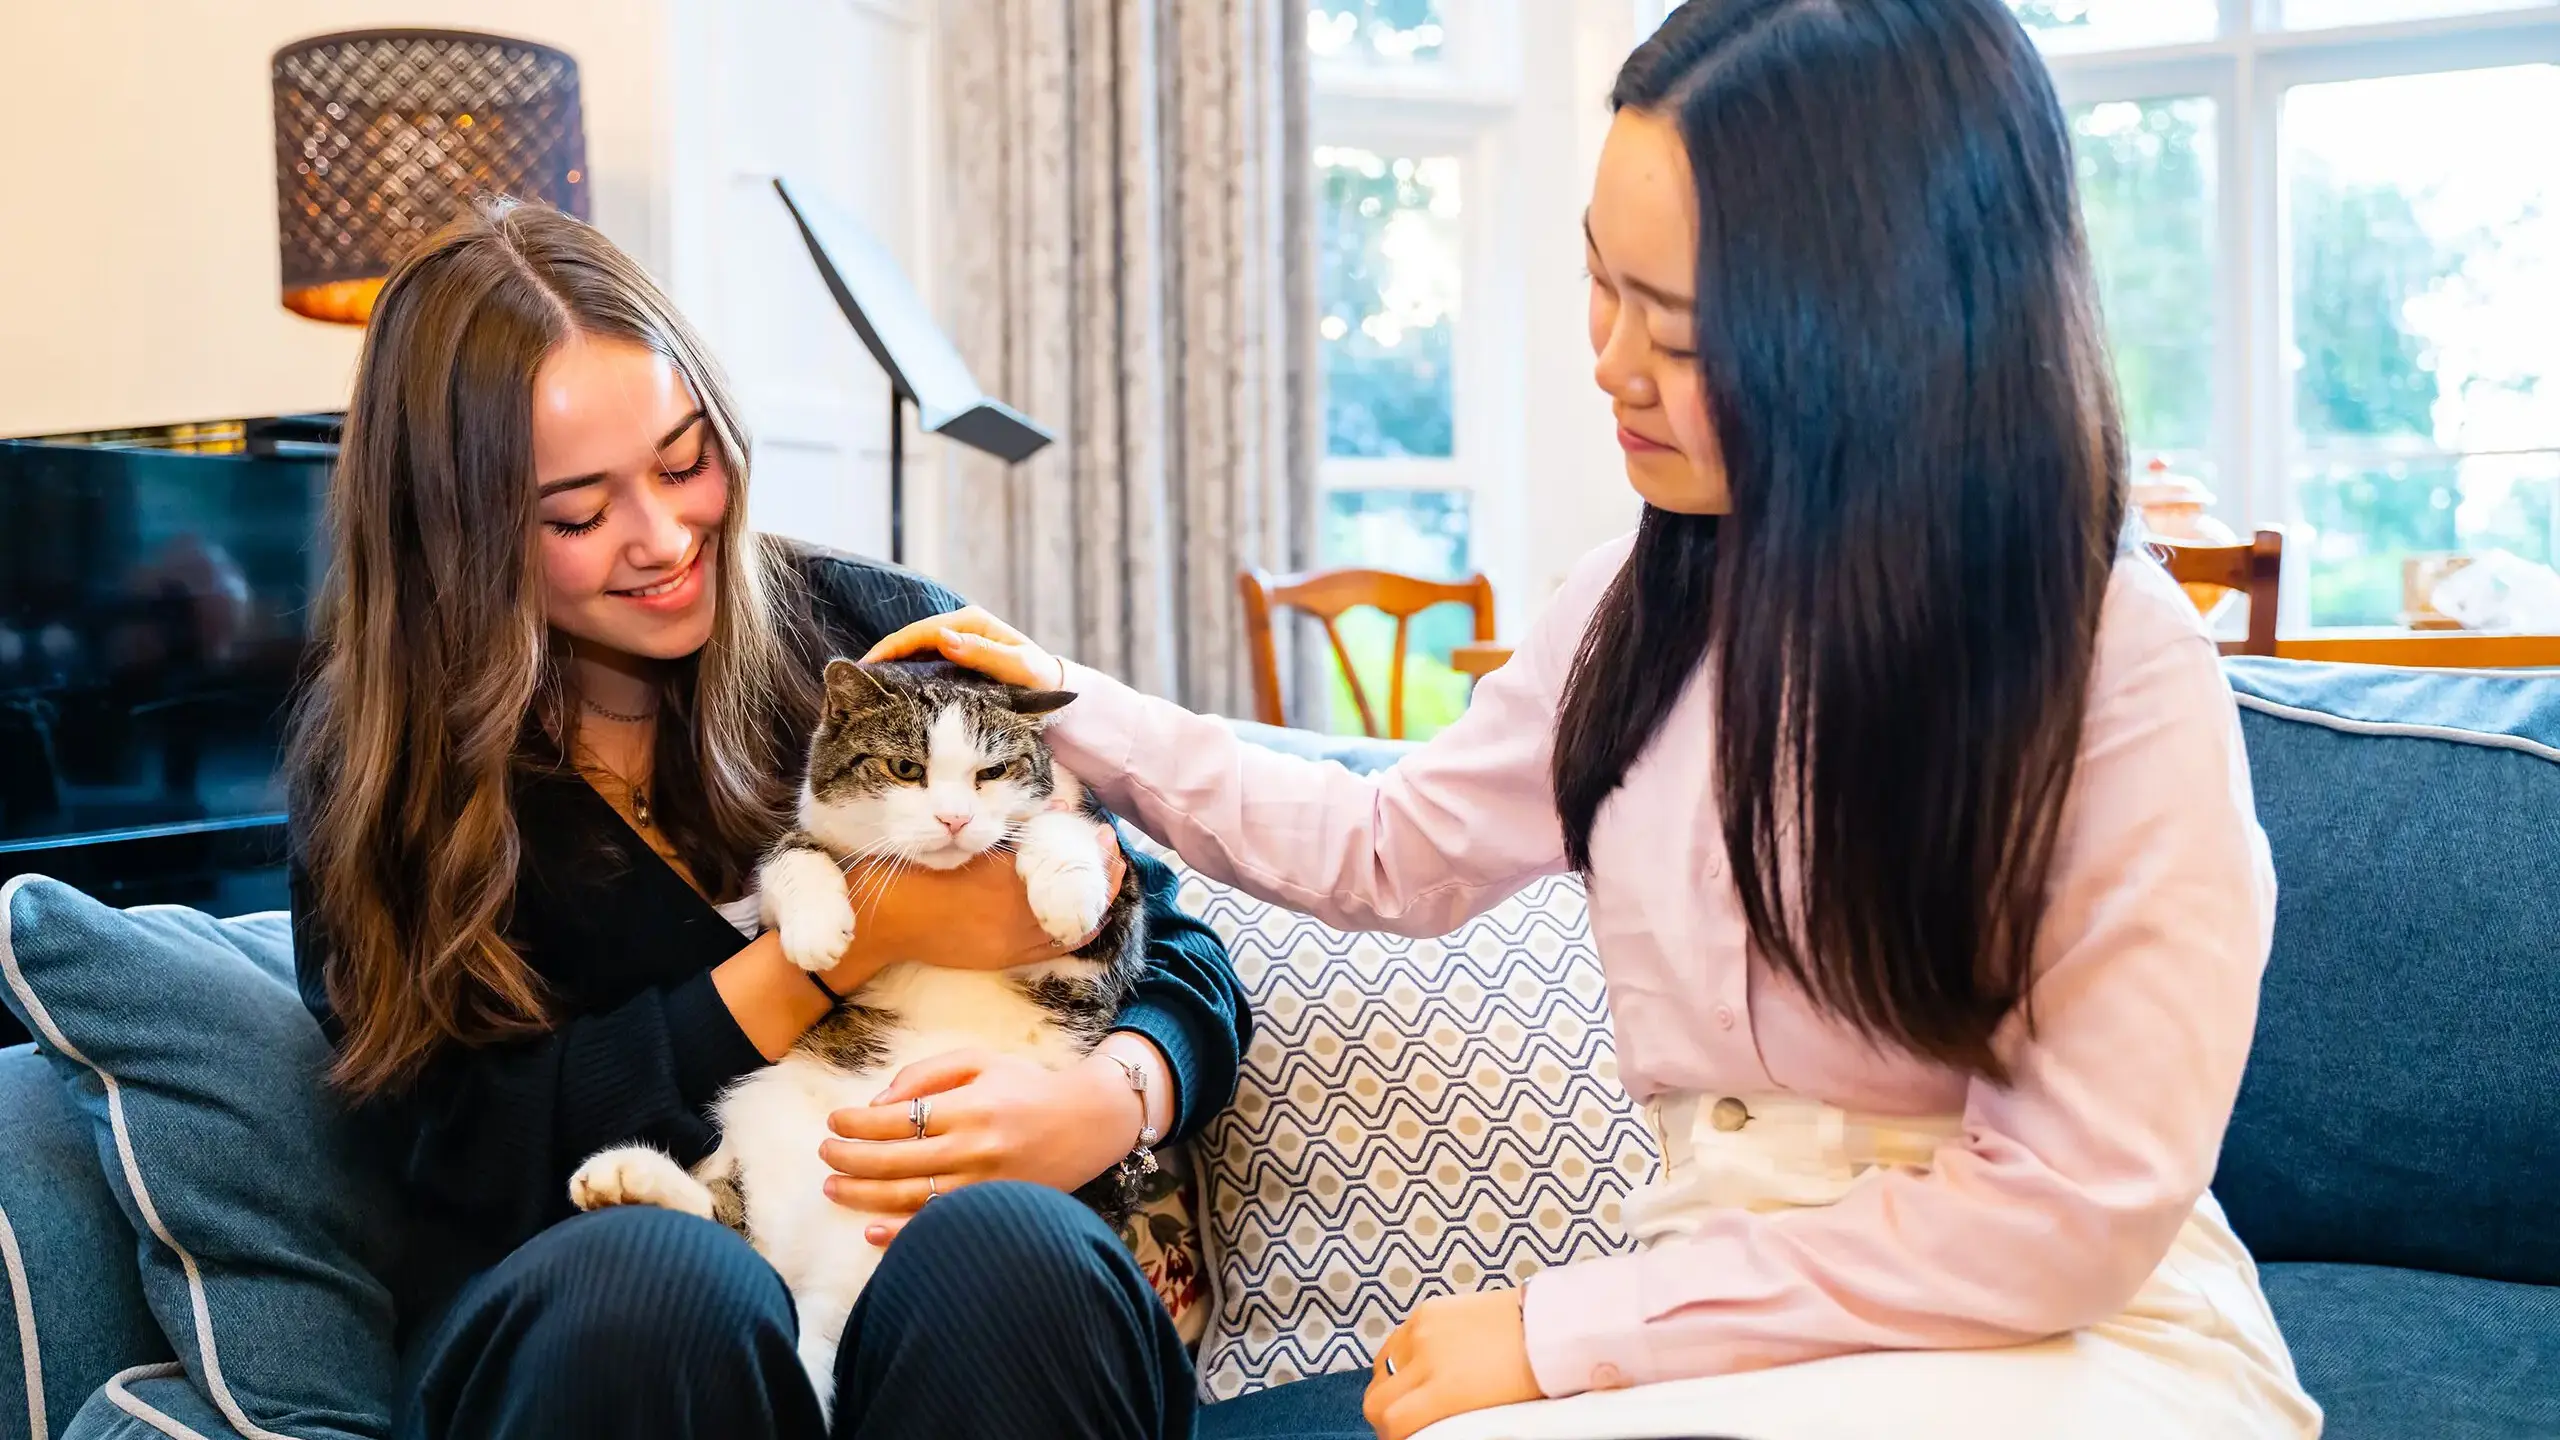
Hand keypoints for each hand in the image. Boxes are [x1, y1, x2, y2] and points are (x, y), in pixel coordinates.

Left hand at [819, 1047, 1146, 1242]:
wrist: (1088, 1122)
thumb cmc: (1028, 1086)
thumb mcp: (980, 1061)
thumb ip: (927, 1074)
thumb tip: (879, 1102)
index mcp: (968, 1107)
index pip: (895, 1119)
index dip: (856, 1123)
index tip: (833, 1121)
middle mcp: (974, 1148)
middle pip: (894, 1161)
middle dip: (848, 1159)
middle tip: (824, 1154)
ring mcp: (983, 1185)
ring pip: (908, 1197)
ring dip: (862, 1196)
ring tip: (832, 1188)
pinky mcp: (993, 1209)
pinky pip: (938, 1225)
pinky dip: (902, 1233)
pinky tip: (872, 1231)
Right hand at [820, 822, 1125, 979]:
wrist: (883, 923)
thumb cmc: (914, 874)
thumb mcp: (962, 843)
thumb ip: (1011, 832)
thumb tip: (1055, 810)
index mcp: (1003, 885)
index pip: (1066, 868)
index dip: (1091, 851)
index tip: (1100, 831)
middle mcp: (1014, 918)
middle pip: (1078, 897)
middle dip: (1102, 871)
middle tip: (1110, 848)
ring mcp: (1011, 943)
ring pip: (1074, 925)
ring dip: (1096, 900)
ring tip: (1108, 876)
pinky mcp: (1004, 958)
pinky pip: (1055, 947)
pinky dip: (1078, 927)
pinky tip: (1086, 910)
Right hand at [861, 606, 1066, 691]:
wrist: (1052, 687)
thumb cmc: (1038, 677)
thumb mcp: (1016, 665)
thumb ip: (982, 652)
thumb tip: (943, 637)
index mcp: (971, 622)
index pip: (921, 631)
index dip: (891, 647)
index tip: (868, 665)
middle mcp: (961, 627)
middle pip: (912, 638)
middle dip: (884, 655)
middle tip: (858, 677)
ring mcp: (957, 641)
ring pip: (915, 649)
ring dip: (892, 663)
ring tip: (867, 682)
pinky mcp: (957, 657)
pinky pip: (924, 661)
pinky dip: (906, 671)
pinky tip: (891, 686)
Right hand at [1364, 1289, 1542, 1439]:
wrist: (1548, 1326)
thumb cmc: (1527, 1376)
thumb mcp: (1484, 1410)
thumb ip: (1446, 1419)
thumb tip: (1421, 1429)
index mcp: (1445, 1389)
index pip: (1392, 1421)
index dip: (1390, 1437)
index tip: (1401, 1439)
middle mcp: (1426, 1357)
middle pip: (1377, 1397)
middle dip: (1383, 1416)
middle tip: (1400, 1423)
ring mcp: (1422, 1329)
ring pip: (1381, 1367)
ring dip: (1389, 1385)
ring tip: (1409, 1392)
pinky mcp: (1427, 1309)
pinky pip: (1396, 1340)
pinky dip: (1399, 1357)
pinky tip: (1418, 1364)